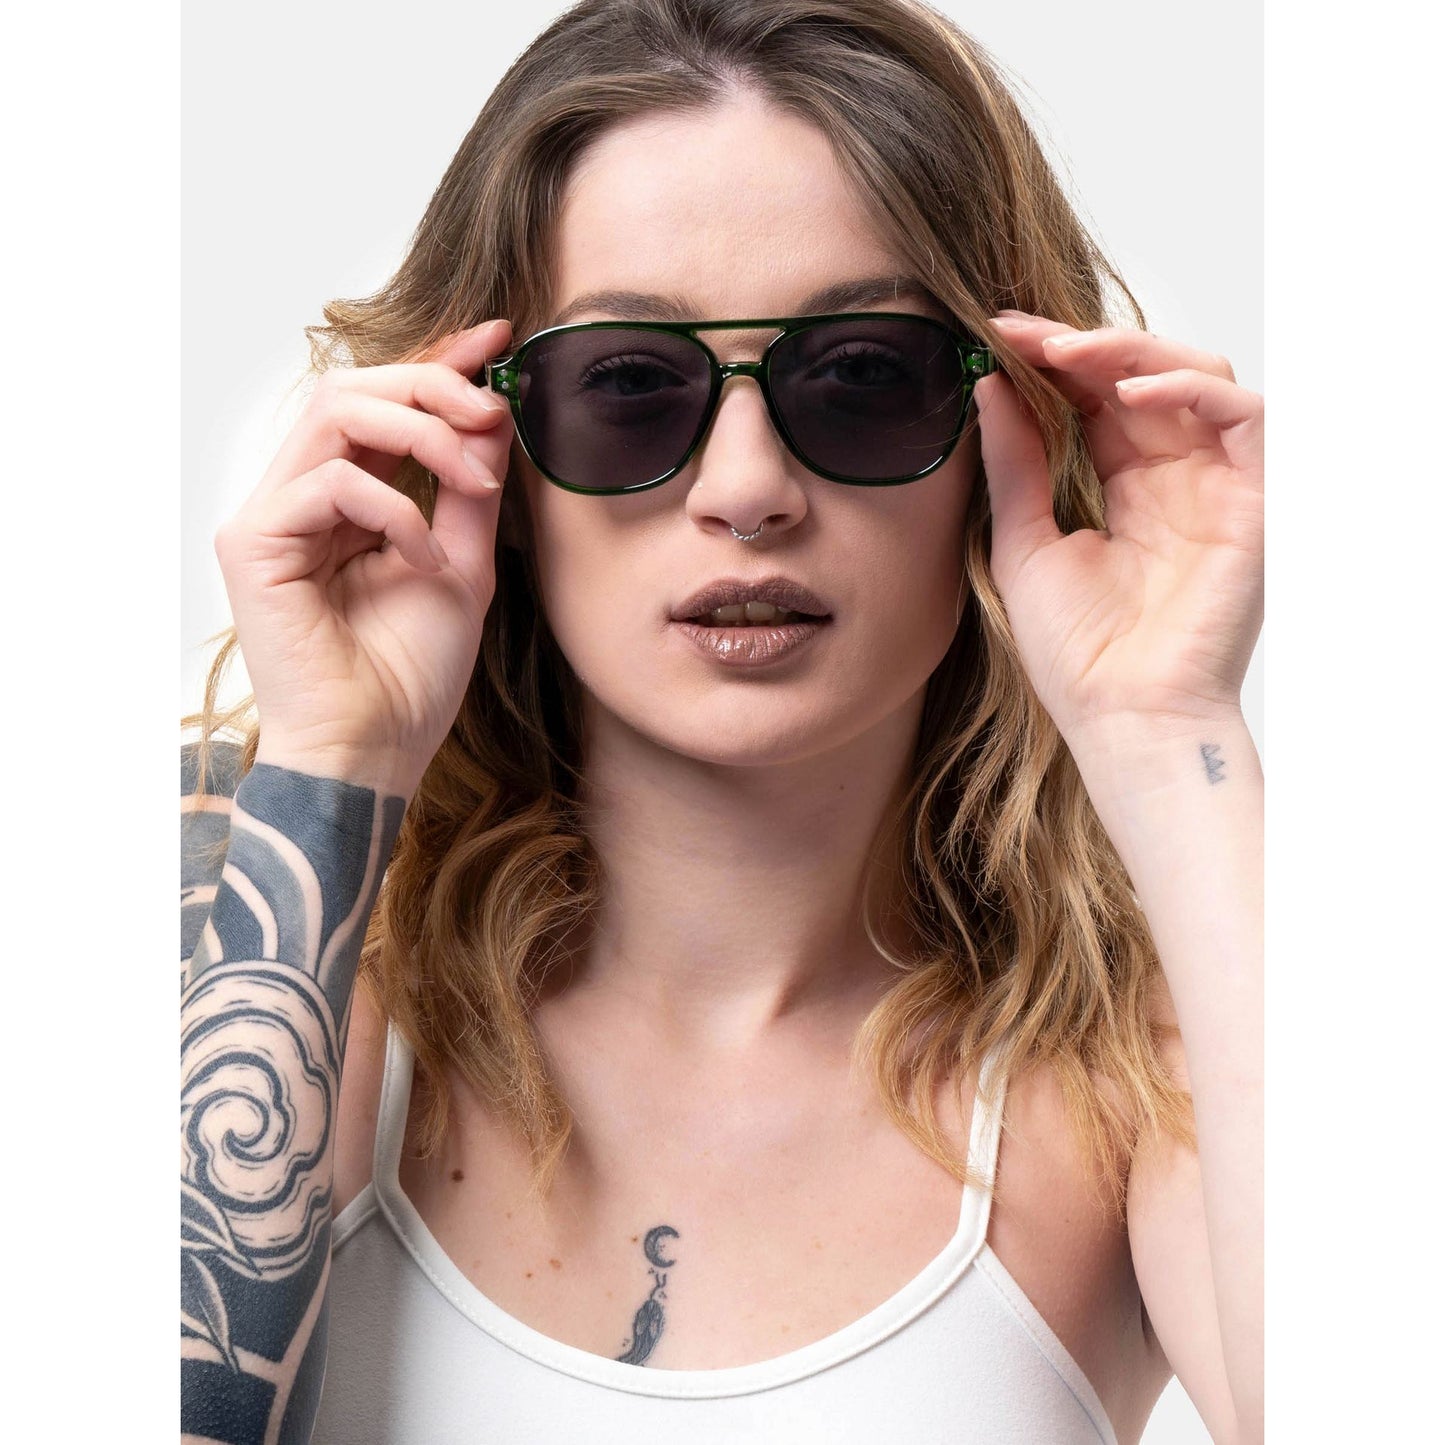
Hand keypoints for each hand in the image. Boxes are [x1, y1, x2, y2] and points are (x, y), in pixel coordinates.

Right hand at [213, 319, 514, 797]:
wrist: (375, 750)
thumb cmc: (412, 674)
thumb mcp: (464, 566)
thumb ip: (470, 491)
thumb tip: (495, 414)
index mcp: (347, 499)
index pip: (384, 404)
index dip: (437, 362)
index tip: (499, 339)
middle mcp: (302, 496)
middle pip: (354, 387)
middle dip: (433, 384)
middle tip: (493, 409)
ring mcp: (272, 515)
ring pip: (336, 411)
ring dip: (421, 433)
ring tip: (475, 483)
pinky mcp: (254, 542)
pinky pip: (330, 482)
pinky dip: (394, 510)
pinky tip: (425, 561)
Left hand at [975, 313, 1262, 751]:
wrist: (1122, 717)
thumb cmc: (1076, 652)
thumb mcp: (1023, 542)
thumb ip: (1015, 464)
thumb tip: (990, 388)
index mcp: (1125, 487)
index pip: (1096, 399)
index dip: (1053, 362)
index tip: (997, 337)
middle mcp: (1174, 477)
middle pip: (1142, 376)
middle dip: (1082, 346)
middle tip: (1023, 334)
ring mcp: (1216, 485)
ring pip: (1196, 377)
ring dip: (1131, 354)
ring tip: (1067, 355)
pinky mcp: (1252, 500)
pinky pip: (1242, 416)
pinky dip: (1189, 391)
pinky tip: (1127, 396)